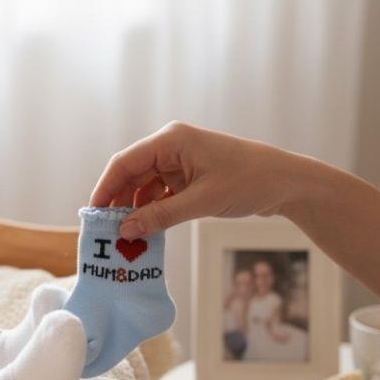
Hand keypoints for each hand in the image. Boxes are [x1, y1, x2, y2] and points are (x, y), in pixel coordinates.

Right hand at [90, 121, 303, 238]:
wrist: (286, 182)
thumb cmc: (249, 181)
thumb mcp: (203, 201)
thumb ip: (162, 215)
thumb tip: (125, 230)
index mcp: (171, 140)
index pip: (125, 163)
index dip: (105, 188)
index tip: (93, 215)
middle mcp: (171, 147)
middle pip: (132, 175)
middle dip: (119, 203)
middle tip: (108, 234)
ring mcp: (180, 163)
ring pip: (145, 188)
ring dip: (136, 211)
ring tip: (127, 238)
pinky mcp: (189, 178)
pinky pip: (161, 195)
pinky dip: (154, 212)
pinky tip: (148, 232)